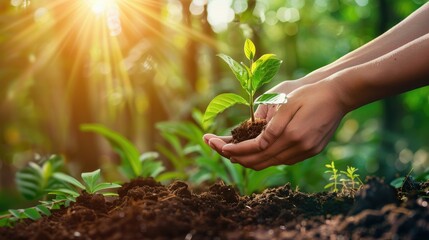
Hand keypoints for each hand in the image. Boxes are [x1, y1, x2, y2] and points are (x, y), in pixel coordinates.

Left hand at [219, 79, 347, 169]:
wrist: (340, 95)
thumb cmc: (311, 93)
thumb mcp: (288, 103)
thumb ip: (273, 126)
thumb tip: (258, 143)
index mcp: (292, 134)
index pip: (256, 148)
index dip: (237, 149)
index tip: (221, 148)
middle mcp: (299, 147)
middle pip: (262, 161)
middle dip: (239, 158)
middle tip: (221, 151)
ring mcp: (307, 151)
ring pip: (273, 163)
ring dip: (252, 160)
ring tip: (234, 154)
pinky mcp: (312, 151)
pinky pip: (284, 160)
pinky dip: (268, 158)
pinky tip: (258, 152)